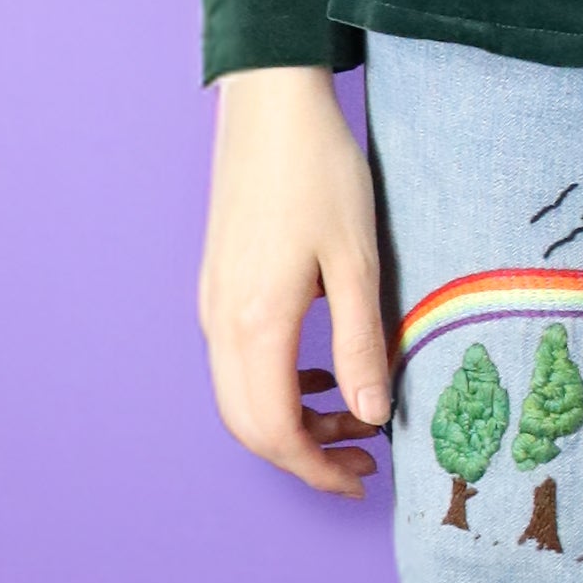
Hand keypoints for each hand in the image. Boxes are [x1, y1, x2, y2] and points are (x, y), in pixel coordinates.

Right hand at [197, 65, 391, 497]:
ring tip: (351, 415)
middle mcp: (221, 322)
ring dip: (291, 420)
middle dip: (304, 454)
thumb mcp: (355, 258)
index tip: (361, 479)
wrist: (271, 103)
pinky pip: (237, 361)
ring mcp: (212, 303)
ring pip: (240, 396)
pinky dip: (275, 384)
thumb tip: (370, 415)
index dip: (316, 468)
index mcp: (255, 323)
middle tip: (363, 459)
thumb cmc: (320, 170)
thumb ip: (360, 342)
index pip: (275, 431)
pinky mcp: (217, 284)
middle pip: (250, 426)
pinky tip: (318, 370)